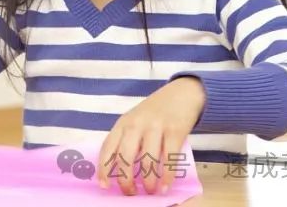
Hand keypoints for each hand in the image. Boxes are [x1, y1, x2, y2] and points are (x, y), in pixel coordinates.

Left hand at [98, 77, 204, 194]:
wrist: (182, 93)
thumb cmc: (156, 112)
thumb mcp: (135, 120)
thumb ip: (127, 139)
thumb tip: (121, 171)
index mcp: (123, 123)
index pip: (108, 147)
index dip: (104, 168)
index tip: (104, 185)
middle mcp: (136, 124)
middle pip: (125, 156)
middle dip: (126, 179)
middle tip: (130, 193)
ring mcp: (156, 126)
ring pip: (147, 159)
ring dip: (148, 181)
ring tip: (150, 192)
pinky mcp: (175, 130)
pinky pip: (169, 157)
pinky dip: (167, 175)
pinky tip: (166, 186)